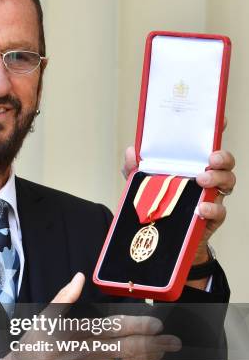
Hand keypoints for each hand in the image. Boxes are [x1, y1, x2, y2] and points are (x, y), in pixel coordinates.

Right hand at [0, 273, 180, 359]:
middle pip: (130, 348)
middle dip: (154, 344)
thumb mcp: (45, 317)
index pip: (117, 327)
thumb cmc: (34, 347)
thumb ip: (65, 297)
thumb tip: (79, 278)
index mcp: (80, 333)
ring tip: (162, 351)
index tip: (156, 322)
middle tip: (172, 340)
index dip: (140, 325)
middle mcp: (89, 353)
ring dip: (148, 359)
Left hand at [121, 143, 235, 263]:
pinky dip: (212, 209)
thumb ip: (134, 169)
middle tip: (210, 159)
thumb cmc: (157, 204)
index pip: (207, 145)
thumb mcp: (142, 185)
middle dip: (222, 157)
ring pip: (228, 182)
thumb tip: (132, 151)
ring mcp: (211, 197)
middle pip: (225, 162)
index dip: (217, 131)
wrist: (161, 239)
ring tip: (202, 180)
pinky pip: (220, 212)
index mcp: (192, 165)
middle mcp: (206, 178)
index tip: (222, 120)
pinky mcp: (211, 218)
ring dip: (218, 178)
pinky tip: (201, 208)